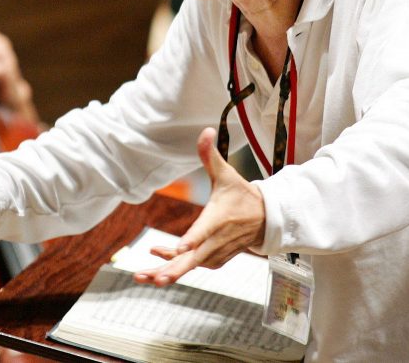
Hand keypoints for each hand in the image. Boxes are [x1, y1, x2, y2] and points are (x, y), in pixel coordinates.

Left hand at [133, 128, 265, 286]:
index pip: (204, 231)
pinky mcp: (214, 261)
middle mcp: (216, 240)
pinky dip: (175, 268)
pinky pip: (192, 267)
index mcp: (218, 218)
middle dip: (172, 269)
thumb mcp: (226, 173)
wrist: (265, 219)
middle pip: (193, 259)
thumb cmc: (242, 195)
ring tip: (142, 278)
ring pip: (190, 267)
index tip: (179, 248)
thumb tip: (205, 130)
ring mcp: (216, 253)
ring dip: (167, 273)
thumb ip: (210, 155)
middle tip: (153, 278)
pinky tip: (156, 266)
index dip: (192, 240)